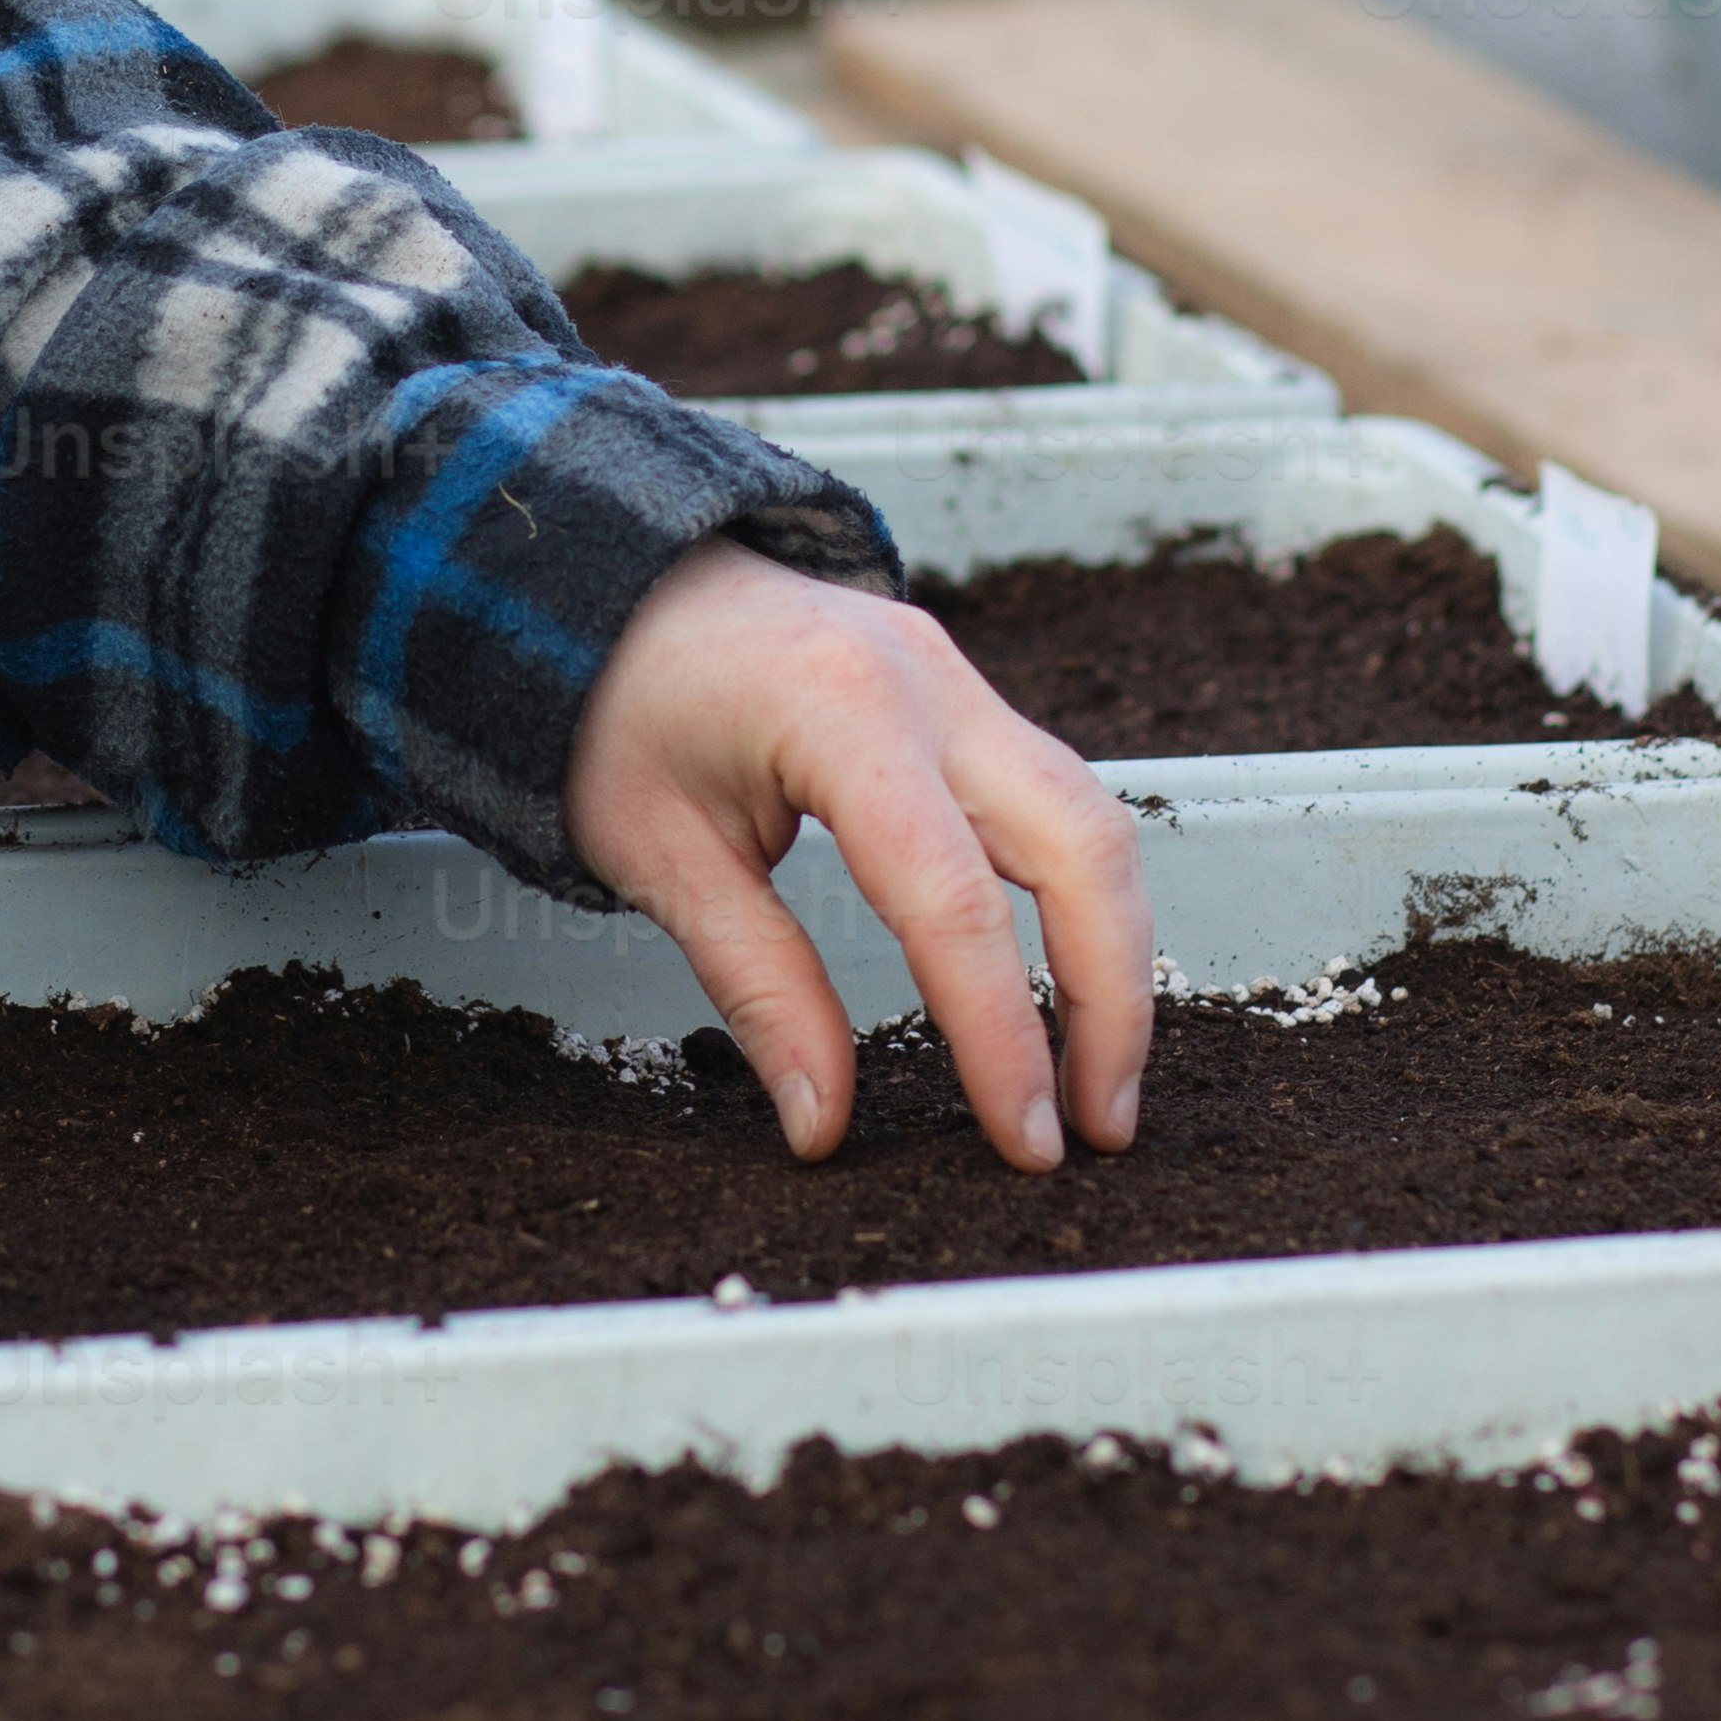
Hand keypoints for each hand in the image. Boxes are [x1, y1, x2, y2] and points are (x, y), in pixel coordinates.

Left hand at [562, 543, 1150, 1171]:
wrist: (607, 579)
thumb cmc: (612, 707)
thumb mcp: (659, 858)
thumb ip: (758, 989)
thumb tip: (823, 1125)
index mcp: (841, 717)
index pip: (956, 902)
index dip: (1002, 1035)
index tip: (1027, 1141)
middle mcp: (929, 685)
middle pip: (1082, 847)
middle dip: (1110, 1000)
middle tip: (1096, 1130)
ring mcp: (958, 680)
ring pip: (1093, 819)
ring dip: (1113, 952)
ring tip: (1095, 1078)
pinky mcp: (964, 695)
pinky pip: (1056, 797)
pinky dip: (1079, 897)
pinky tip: (1066, 982)